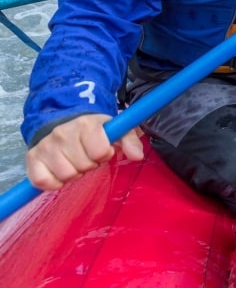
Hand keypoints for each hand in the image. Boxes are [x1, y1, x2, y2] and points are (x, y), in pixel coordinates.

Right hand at [25, 114, 144, 190]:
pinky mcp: (32, 158)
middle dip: (89, 164)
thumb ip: (130, 141)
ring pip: (65, 175)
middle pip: (83, 166)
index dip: (104, 154)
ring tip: (74, 161)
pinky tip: (59, 170)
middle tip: (86, 155)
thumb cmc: (93, 130)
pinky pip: (43, 181)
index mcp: (85, 124)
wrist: (62, 120)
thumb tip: (137, 156)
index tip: (102, 150)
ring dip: (73, 173)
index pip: (100, 151)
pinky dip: (53, 182)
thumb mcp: (115, 129)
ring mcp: (45, 146)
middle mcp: (62, 133)